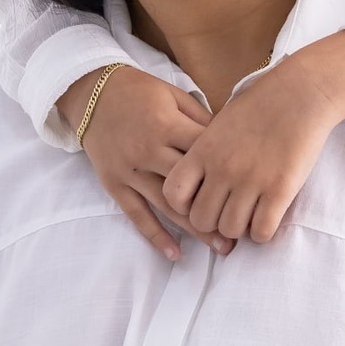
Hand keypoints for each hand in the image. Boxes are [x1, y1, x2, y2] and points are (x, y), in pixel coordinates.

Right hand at [59, 67, 232, 259]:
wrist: (92, 93)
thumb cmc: (140, 92)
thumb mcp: (174, 95)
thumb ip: (202, 118)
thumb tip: (232, 145)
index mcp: (167, 125)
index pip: (205, 155)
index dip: (229, 173)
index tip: (252, 191)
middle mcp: (149, 150)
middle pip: (190, 186)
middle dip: (218, 208)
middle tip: (245, 231)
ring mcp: (130, 170)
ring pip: (167, 205)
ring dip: (195, 229)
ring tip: (221, 248)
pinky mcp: (115, 184)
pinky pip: (136, 214)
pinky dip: (155, 235)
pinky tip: (175, 254)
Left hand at [162, 35, 344, 243]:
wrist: (300, 93)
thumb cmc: (260, 104)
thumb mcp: (220, 124)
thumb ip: (204, 152)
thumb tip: (197, 180)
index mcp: (203, 150)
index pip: (173, 194)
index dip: (183, 205)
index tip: (199, 201)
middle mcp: (222, 168)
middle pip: (201, 220)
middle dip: (213, 222)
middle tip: (228, 212)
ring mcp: (250, 181)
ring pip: (230, 230)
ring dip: (239, 229)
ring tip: (250, 214)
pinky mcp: (280, 190)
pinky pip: (261, 231)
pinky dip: (262, 231)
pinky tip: (268, 217)